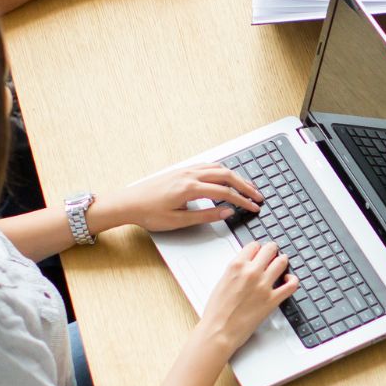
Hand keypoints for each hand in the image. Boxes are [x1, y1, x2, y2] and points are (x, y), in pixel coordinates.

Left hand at [108, 164, 262, 231]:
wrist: (128, 203)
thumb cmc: (148, 213)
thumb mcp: (178, 221)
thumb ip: (206, 215)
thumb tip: (226, 211)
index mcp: (190, 188)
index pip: (225, 192)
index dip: (243, 200)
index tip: (254, 207)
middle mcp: (190, 175)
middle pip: (226, 175)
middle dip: (245, 186)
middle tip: (258, 195)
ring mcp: (185, 170)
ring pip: (218, 167)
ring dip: (235, 176)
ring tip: (246, 186)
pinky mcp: (181, 170)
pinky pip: (207, 165)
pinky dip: (222, 170)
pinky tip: (225, 176)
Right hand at [200, 241, 296, 351]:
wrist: (219, 331)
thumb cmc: (216, 312)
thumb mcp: (222, 282)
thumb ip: (236, 271)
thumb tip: (246, 266)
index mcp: (236, 266)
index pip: (254, 245)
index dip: (258, 249)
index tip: (259, 252)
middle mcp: (251, 272)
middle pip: (270, 249)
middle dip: (272, 251)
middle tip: (272, 255)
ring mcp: (264, 285)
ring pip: (282, 262)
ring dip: (282, 261)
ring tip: (280, 265)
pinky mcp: (272, 300)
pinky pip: (291, 285)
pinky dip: (293, 280)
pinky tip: (288, 280)